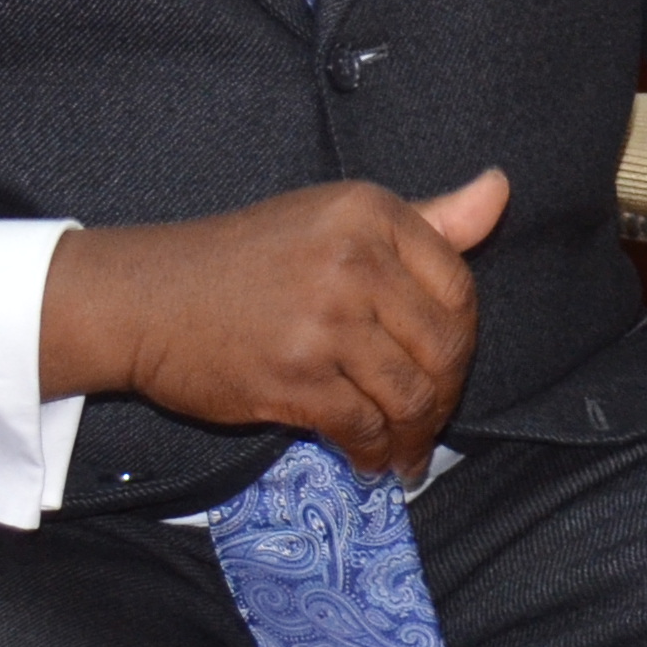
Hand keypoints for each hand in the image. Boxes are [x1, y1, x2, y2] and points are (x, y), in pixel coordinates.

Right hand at [39, 167, 507, 484]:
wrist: (145, 298)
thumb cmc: (243, 259)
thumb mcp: (334, 218)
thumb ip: (427, 218)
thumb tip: (500, 189)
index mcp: (370, 213)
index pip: (459, 286)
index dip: (462, 338)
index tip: (448, 365)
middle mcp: (353, 260)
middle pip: (444, 346)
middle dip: (446, 397)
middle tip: (429, 420)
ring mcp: (323, 319)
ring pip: (410, 394)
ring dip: (414, 436)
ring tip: (405, 451)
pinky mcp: (293, 375)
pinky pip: (362, 426)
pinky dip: (374, 451)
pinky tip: (369, 457)